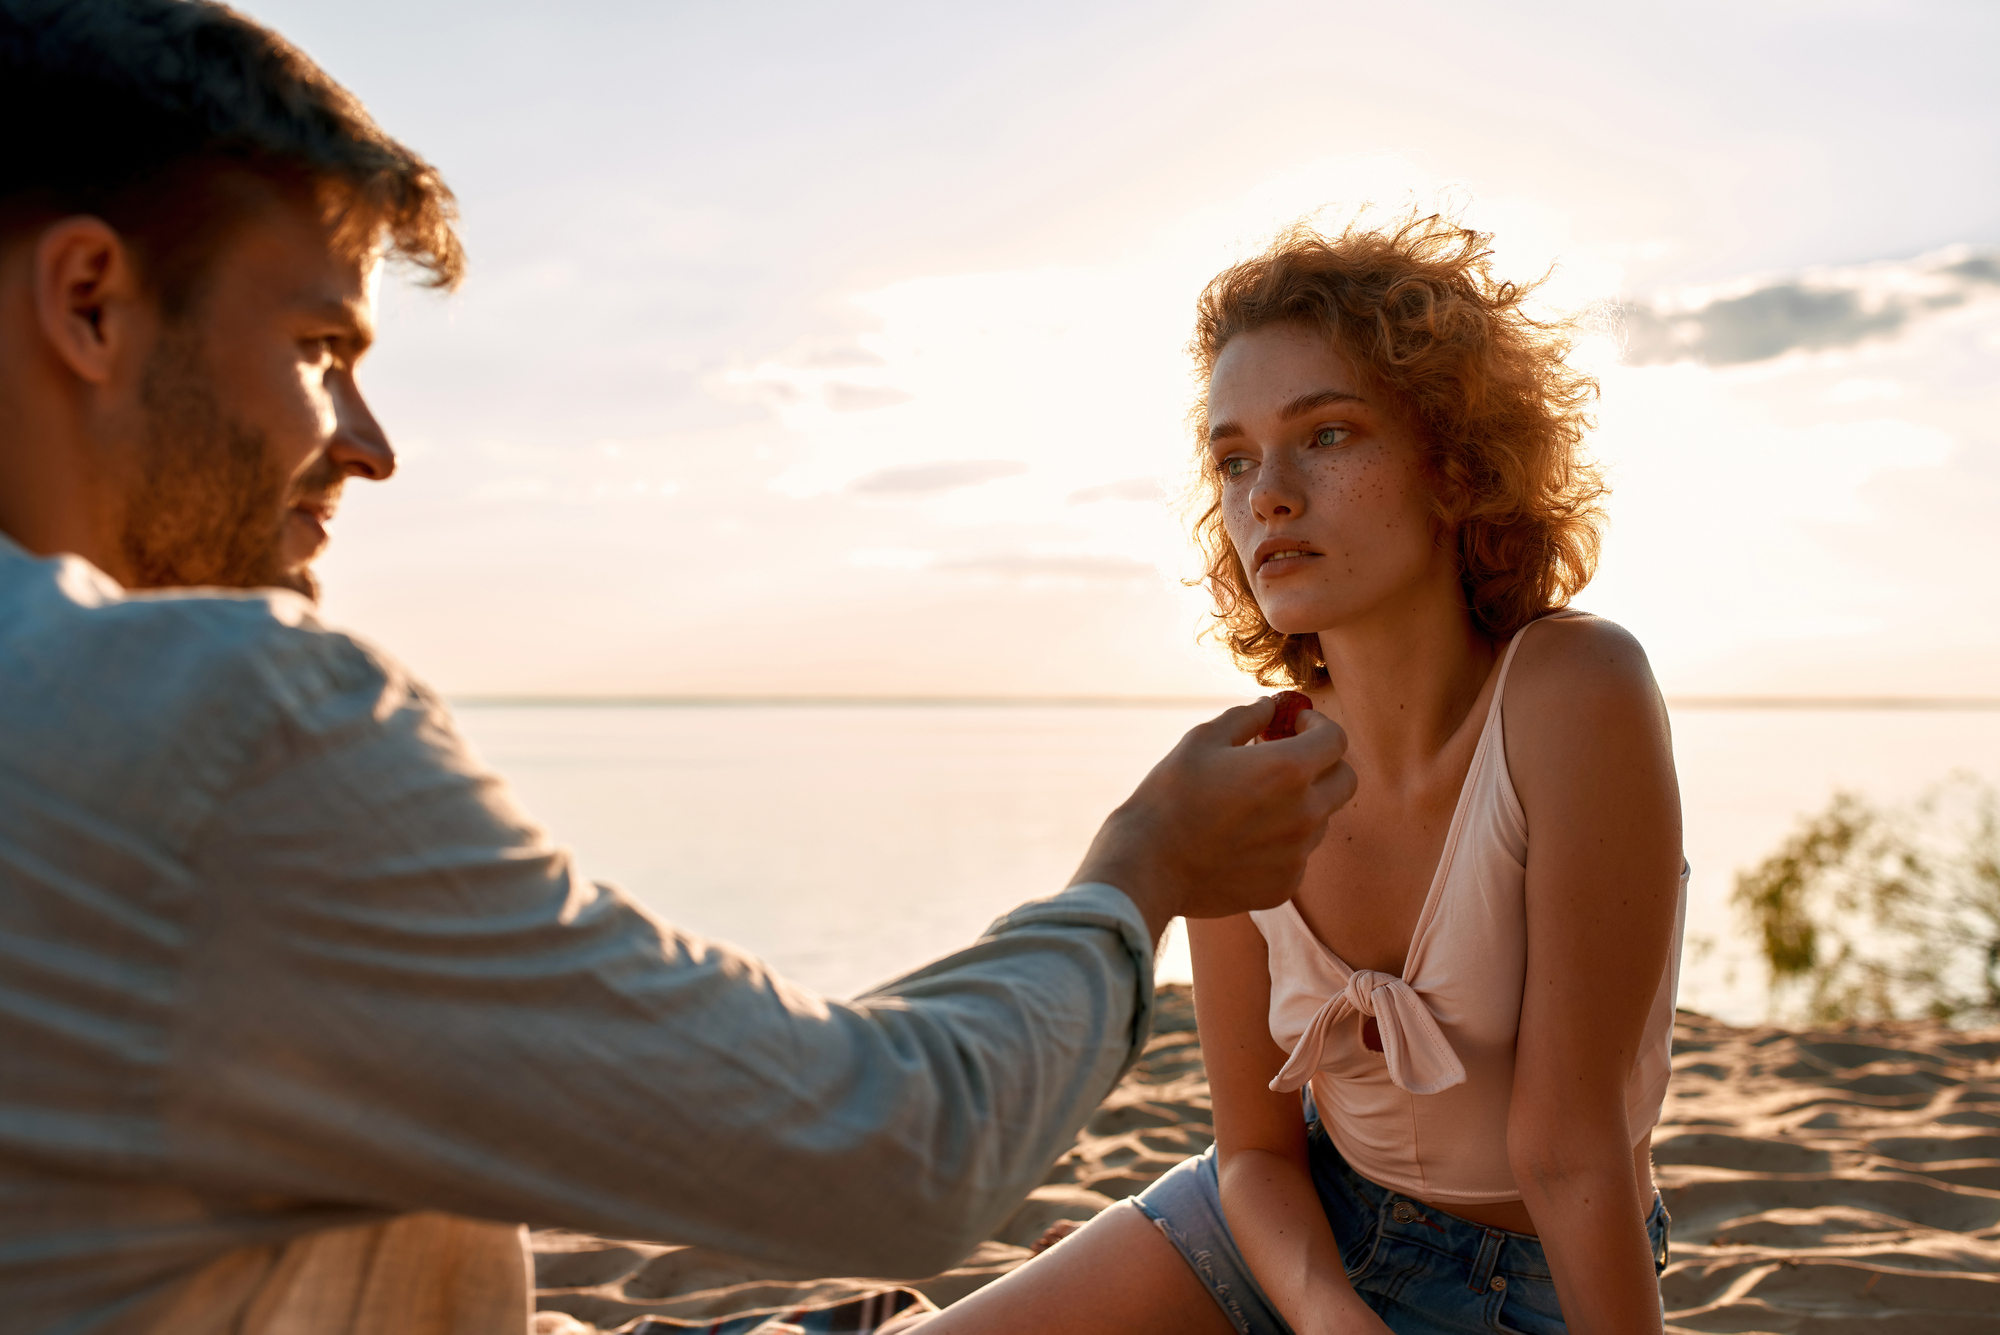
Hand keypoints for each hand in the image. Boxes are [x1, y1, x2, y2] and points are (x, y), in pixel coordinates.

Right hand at [1071, 697, 1356, 940]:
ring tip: (1253, 802)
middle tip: (1288, 759)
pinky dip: (1281, 842)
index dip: (1318, 726)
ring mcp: (1297, 855)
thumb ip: (1247, 717)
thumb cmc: (1170, 796)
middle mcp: (1305, 814)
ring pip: (1320, 819)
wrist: (1147, 866)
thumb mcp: (1203, 740)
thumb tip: (1272, 706)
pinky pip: (1297, 855)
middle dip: (1324, 763)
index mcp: (1289, 770)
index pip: (1336, 740)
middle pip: (1345, 780)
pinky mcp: (1284, 886)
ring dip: (1300, 803)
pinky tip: (1241, 839)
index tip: (1296, 725)